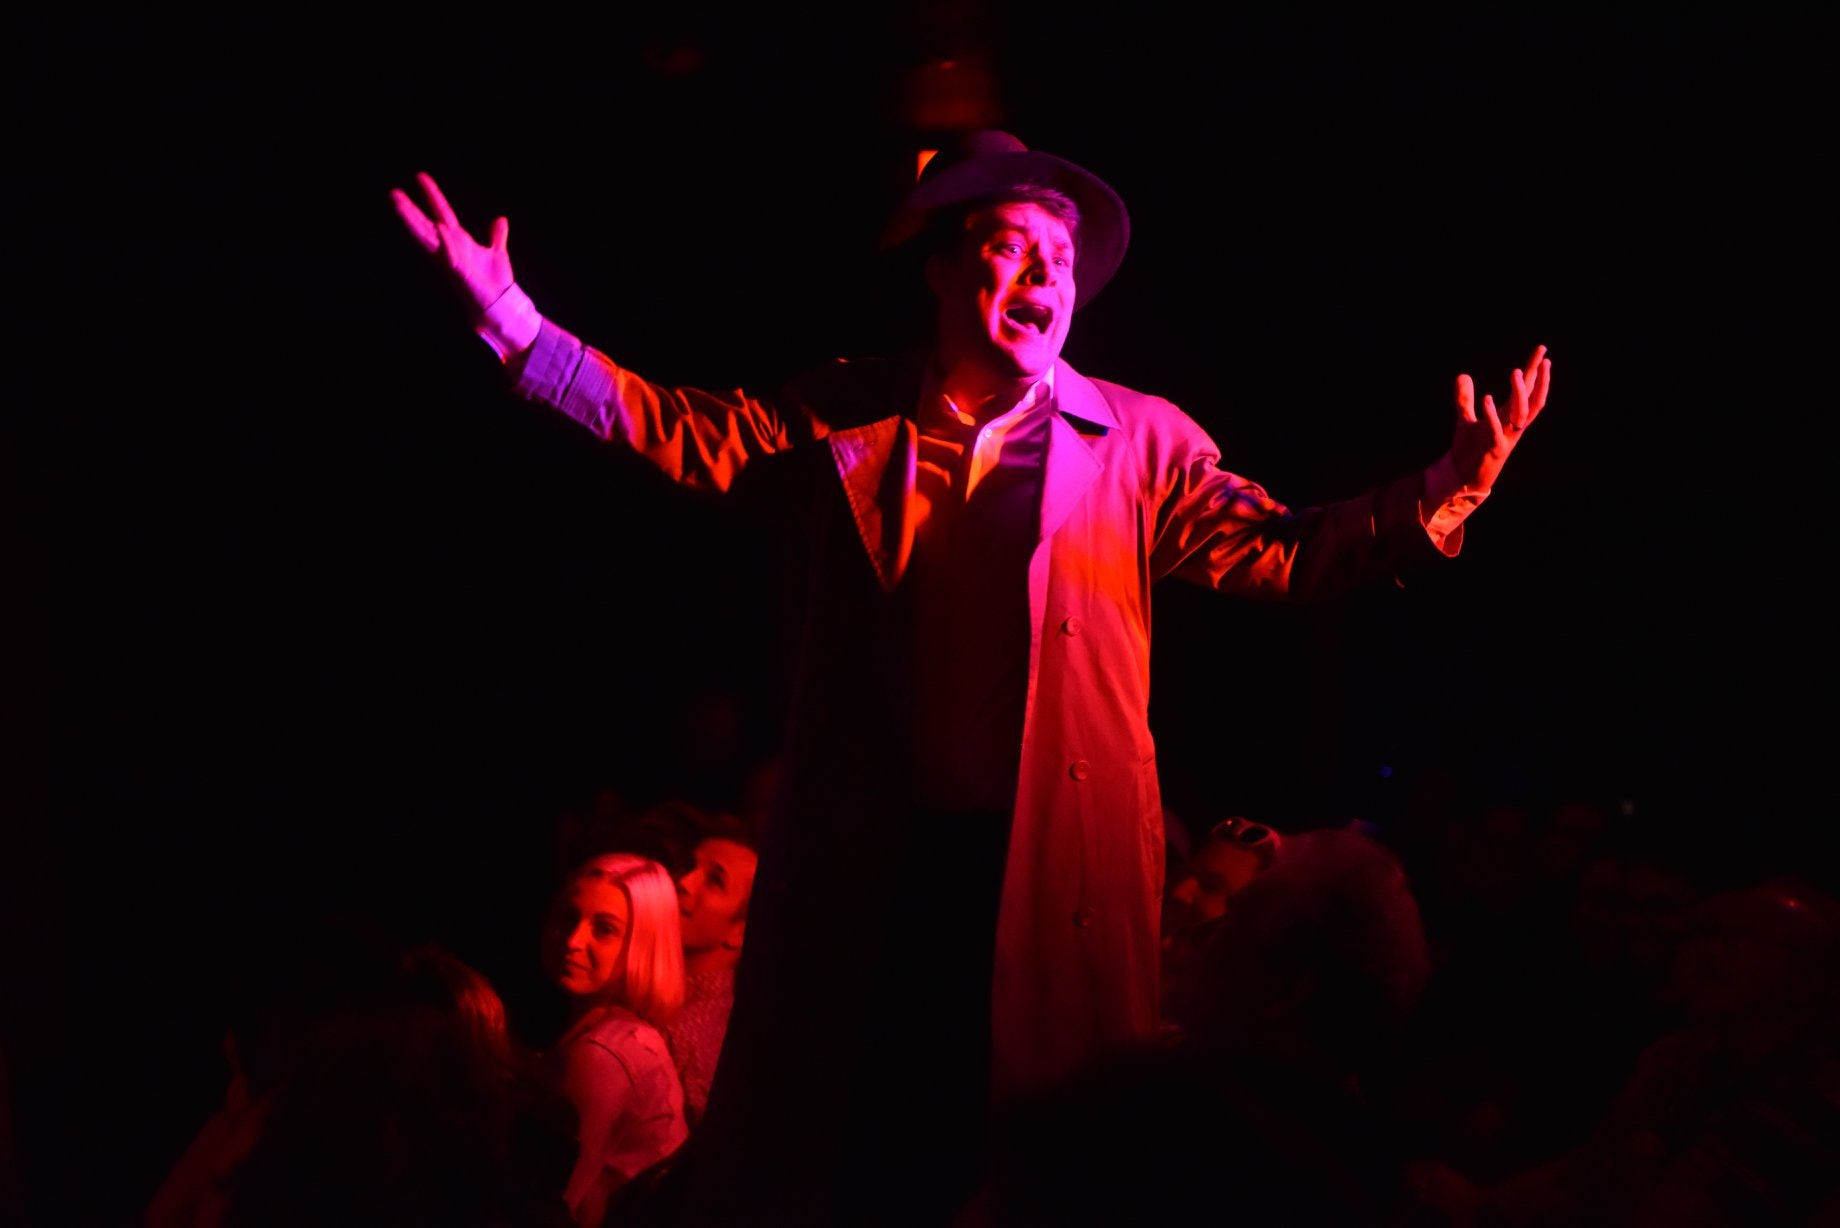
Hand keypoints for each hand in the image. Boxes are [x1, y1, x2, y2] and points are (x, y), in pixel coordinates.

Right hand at [389, 171, 514, 318]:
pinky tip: (440, 226)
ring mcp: (452, 261)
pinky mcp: (460, 274)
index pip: (442, 212)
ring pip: (428, 239)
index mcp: (458, 241)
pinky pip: (450, 255)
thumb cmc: (495, 282)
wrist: (501, 303)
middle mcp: (450, 249)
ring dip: (414, 222)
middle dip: (410, 210)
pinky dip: (446, 242)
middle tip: (393, 192)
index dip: (432, 195)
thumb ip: (496, 236)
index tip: (420, 176)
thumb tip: (500, 219)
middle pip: (426, 225)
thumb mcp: (496, 252)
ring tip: (399, 205)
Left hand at [1448, 345, 1551, 492]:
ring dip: (1520, 393)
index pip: (1527, 391)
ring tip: (1516, 372)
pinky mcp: (1494, 449)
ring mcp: (1506, 437)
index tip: (1541, 350)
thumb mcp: (1466, 419)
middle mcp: (1513, 426)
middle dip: (1541, 380)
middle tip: (1543, 358)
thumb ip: (1465, 399)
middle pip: (1534, 400)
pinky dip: (1492, 414)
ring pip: (1522, 414)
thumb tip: (1463, 375)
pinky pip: (1496, 430)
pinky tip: (1487, 398)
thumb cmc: (1469, 450)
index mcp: (1509, 417)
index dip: (1535, 371)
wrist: (1462, 477)